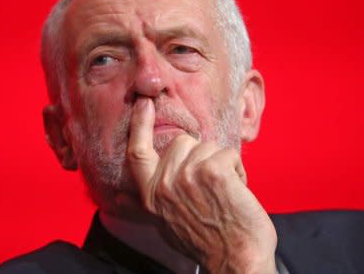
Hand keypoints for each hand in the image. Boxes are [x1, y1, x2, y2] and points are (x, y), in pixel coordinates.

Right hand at [126, 98, 276, 273]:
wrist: (236, 260)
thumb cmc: (207, 241)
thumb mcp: (166, 223)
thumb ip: (151, 201)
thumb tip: (125, 195)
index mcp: (152, 196)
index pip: (137, 153)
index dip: (139, 125)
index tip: (143, 104)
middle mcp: (165, 184)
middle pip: (183, 142)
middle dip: (200, 156)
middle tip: (210, 184)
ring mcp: (187, 175)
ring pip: (208, 146)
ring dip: (221, 166)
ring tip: (224, 193)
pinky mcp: (212, 172)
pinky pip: (228, 154)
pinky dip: (238, 171)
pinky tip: (237, 193)